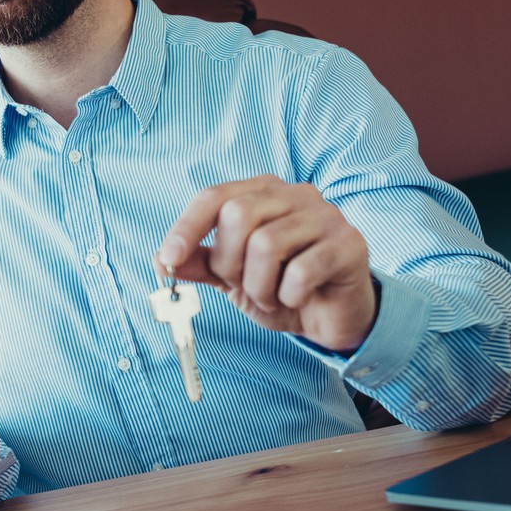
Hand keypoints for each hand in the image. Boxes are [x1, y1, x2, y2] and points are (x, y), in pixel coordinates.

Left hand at [158, 175, 374, 351]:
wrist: (335, 317)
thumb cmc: (285, 290)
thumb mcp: (234, 279)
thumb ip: (202, 265)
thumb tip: (161, 259)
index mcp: (263, 193)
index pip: (215, 196)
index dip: (186, 227)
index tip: (168, 259)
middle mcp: (295, 194)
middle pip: (238, 216)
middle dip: (229, 264)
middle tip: (243, 287)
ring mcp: (326, 216)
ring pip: (266, 245)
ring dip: (259, 287)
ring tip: (272, 298)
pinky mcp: (349, 244)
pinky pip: (301, 271)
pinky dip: (289, 296)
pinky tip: (298, 299)